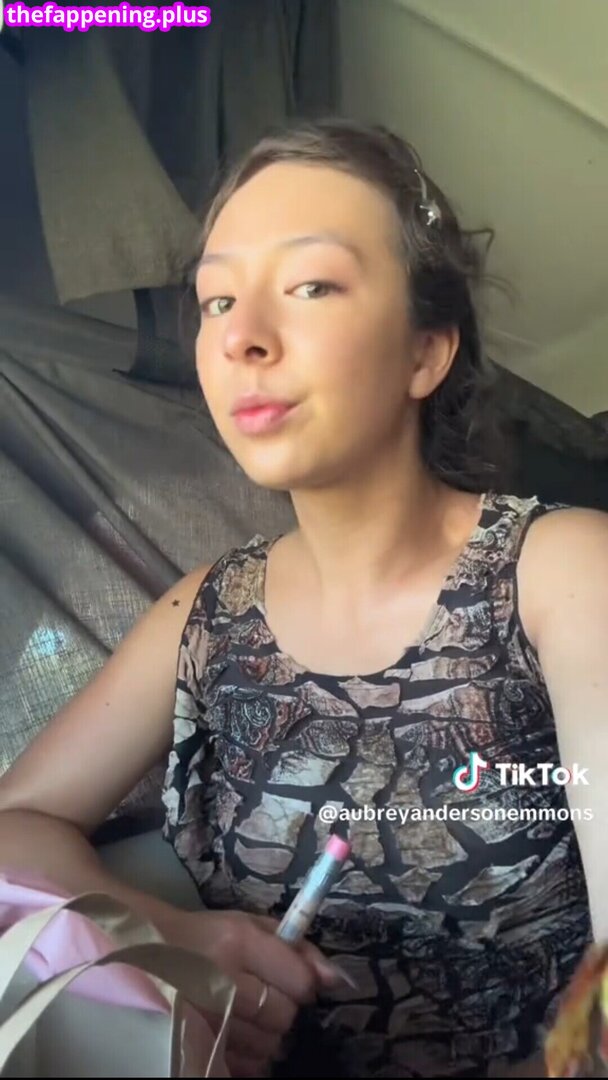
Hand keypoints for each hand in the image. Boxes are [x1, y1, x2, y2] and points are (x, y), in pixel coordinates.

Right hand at [160, 907, 343, 1076]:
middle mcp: (222, 980)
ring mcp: (206, 1017)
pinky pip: (246, 1067)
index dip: (302, 984)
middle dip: (282, 1009)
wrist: (146, 952)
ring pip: (268, 1047)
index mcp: (239, 941)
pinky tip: (237, 1034)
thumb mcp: (251, 925)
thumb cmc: (206, 936)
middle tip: (262, 996)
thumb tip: (338, 981)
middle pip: (284, 1017)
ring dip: (266, 1034)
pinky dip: (249, 1056)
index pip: (300, 981)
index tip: (290, 980)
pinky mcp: (196, 1044)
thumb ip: (299, 948)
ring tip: (245, 1014)